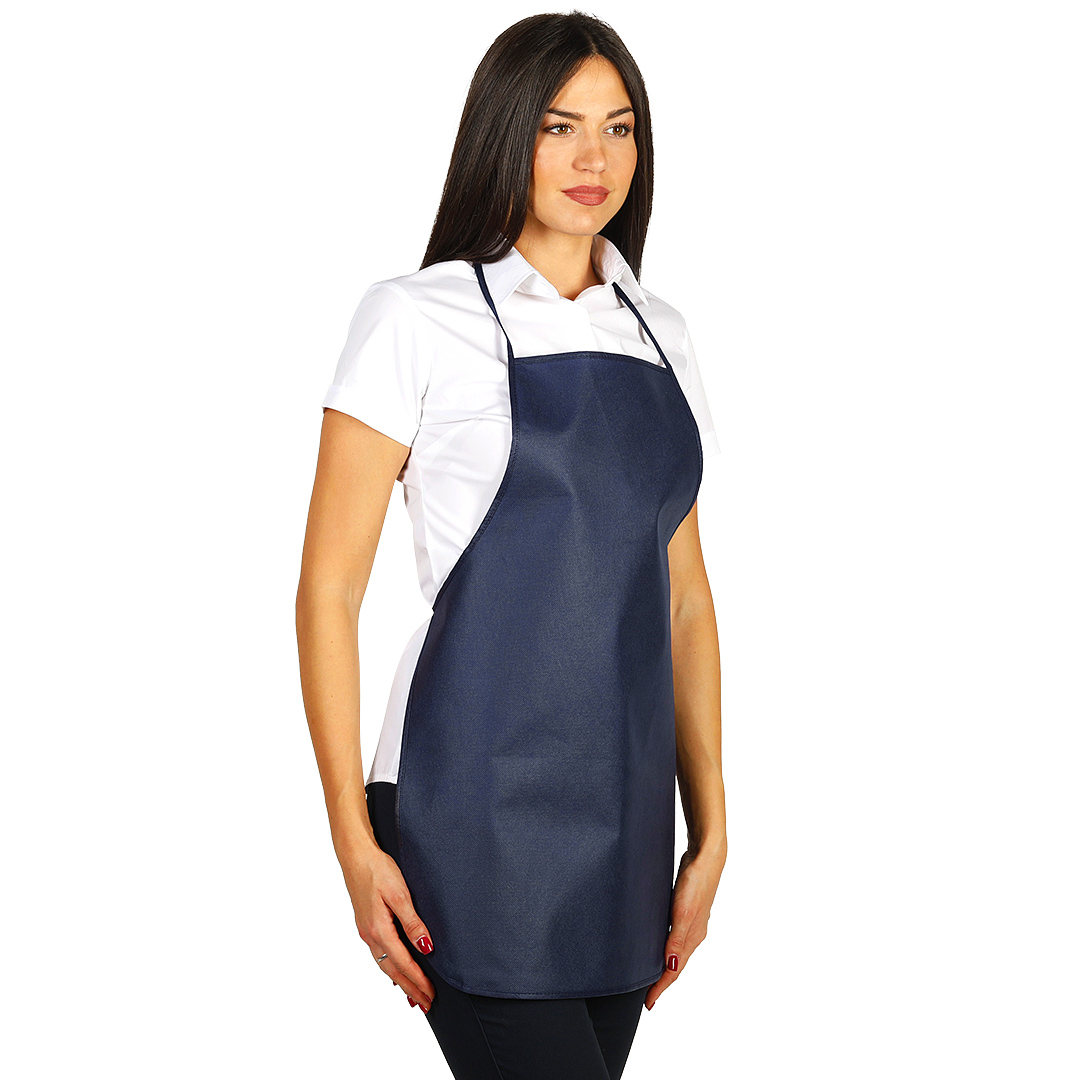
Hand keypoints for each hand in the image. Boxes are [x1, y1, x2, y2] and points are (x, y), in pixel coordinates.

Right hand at [344, 844, 436, 1011]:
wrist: (356, 855)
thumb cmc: (378, 870)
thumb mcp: (400, 894)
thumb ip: (412, 922)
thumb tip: (425, 947)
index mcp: (379, 930)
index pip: (403, 963)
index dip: (418, 980)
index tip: (431, 994)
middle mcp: (370, 935)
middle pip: (392, 970)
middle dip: (409, 988)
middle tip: (424, 1004)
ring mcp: (365, 931)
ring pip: (384, 964)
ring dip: (399, 981)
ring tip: (412, 995)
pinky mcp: (365, 924)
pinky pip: (378, 954)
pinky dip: (389, 967)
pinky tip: (393, 970)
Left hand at [644, 839, 725, 1010]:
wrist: (706, 855)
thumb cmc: (696, 882)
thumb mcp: (683, 912)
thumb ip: (676, 940)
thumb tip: (671, 968)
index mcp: (692, 938)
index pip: (674, 971)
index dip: (661, 988)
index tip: (648, 1003)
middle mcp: (693, 933)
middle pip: (676, 964)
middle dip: (663, 980)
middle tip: (648, 994)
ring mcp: (691, 921)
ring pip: (675, 950)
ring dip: (664, 963)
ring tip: (652, 974)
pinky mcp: (686, 909)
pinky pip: (674, 934)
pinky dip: (666, 945)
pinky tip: (658, 941)